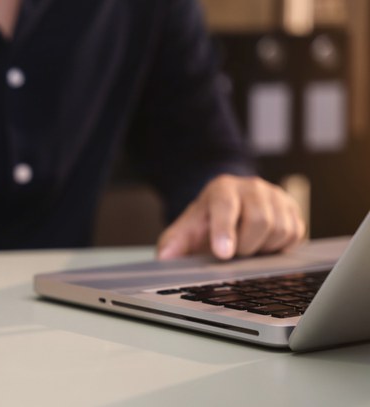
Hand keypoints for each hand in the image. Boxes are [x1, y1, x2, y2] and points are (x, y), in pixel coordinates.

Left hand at [157, 175, 304, 260]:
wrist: (228, 208)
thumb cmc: (207, 221)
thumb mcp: (186, 230)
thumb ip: (174, 242)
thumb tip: (165, 257)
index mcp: (222, 188)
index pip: (225, 206)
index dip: (225, 231)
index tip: (223, 254)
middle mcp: (252, 187)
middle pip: (260, 220)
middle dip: (246, 245)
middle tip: (235, 252)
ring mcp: (276, 196)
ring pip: (280, 228)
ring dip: (263, 247)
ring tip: (247, 245)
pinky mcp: (293, 209)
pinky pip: (295, 234)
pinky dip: (280, 246)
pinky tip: (264, 244)